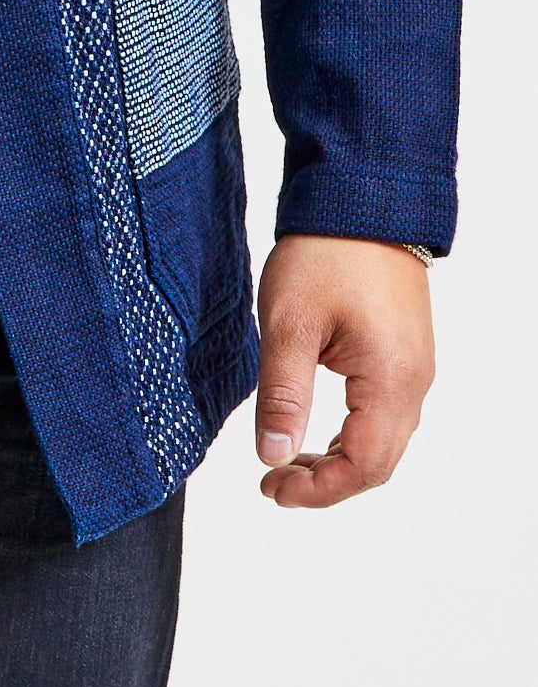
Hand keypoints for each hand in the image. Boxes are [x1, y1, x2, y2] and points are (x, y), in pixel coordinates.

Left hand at [253, 234, 433, 508]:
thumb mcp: (289, 322)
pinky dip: (352, 432)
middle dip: (327, 482)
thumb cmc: (324, 251)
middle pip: (379, 461)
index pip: (364, 466)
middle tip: (274, 482)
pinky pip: (385, 412)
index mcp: (391, 378)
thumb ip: (283, 394)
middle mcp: (414, 380)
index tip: (272, 490)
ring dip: (339, 459)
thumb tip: (272, 455)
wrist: (360, 196)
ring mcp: (413, 365)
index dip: (318, 490)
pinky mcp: (404, 350)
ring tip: (287, 460)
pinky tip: (316, 429)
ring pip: (384, 439)